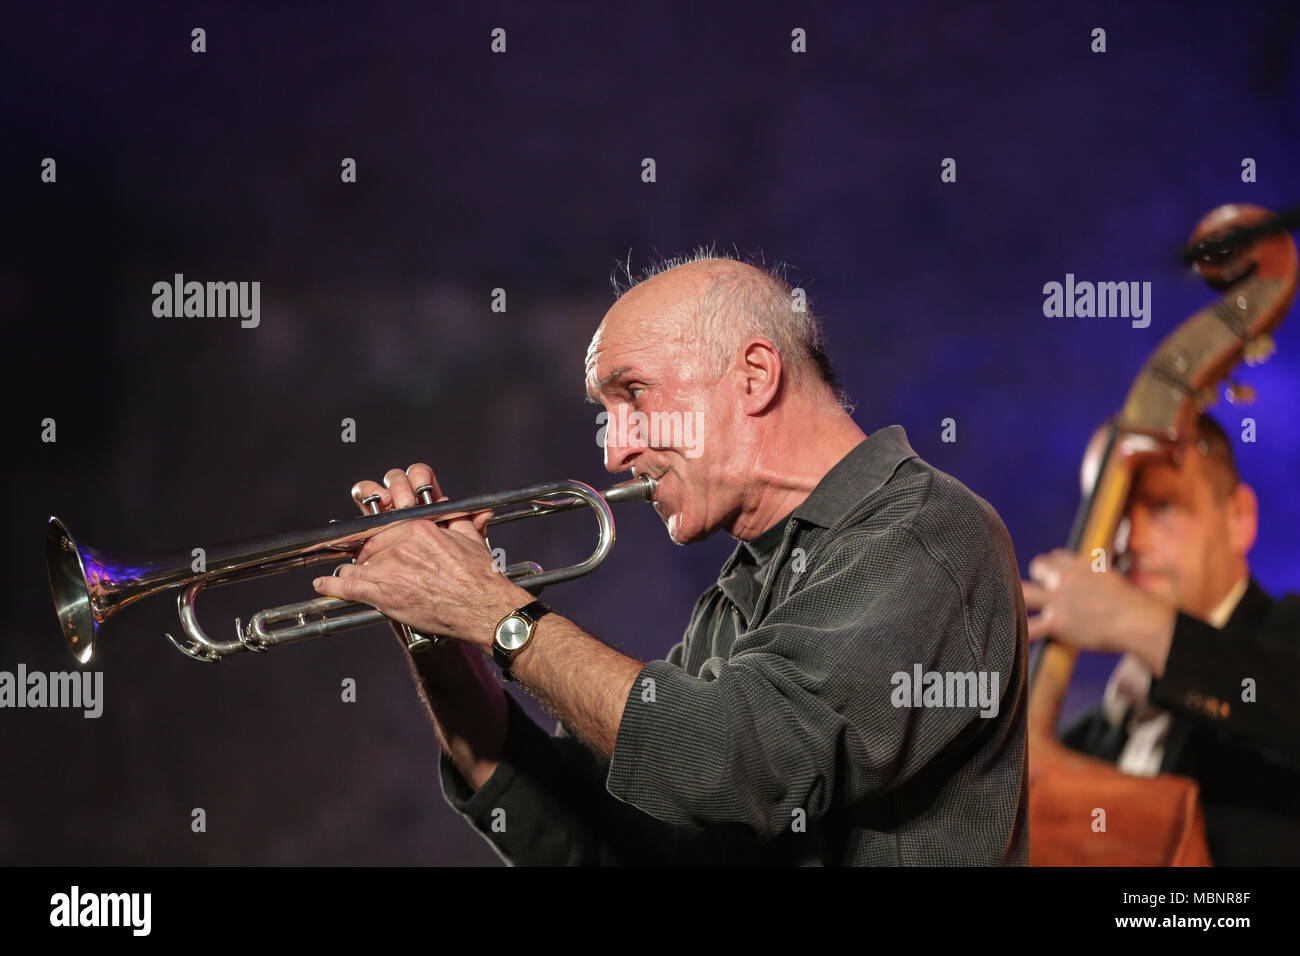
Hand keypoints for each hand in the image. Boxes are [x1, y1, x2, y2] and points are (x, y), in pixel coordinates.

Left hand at [315, 463, 531, 649]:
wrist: (482, 607)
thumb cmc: (479, 577)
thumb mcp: (469, 538)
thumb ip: (455, 519)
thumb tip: (452, 505)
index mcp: (418, 527)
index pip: (384, 522)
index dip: (377, 530)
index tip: (373, 534)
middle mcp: (400, 544)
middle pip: (367, 541)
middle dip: (364, 549)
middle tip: (364, 557)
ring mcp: (389, 569)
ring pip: (355, 562)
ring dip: (351, 567)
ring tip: (349, 571)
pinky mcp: (383, 594)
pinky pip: (347, 585)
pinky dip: (331, 585)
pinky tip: (323, 584)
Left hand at [1021, 548, 1175, 676]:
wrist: (1141, 621)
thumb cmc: (1137, 605)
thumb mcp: (1117, 580)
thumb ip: (1102, 576)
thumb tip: (1113, 572)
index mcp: (1083, 565)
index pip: (1057, 556)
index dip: (1054, 566)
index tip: (1054, 575)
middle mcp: (1067, 577)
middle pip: (1038, 566)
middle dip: (1038, 577)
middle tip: (1042, 590)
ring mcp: (1059, 599)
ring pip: (1025, 591)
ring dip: (1022, 598)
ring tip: (1017, 606)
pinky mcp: (1058, 621)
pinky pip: (1030, 627)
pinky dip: (1020, 633)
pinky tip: (1009, 637)